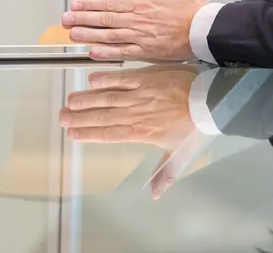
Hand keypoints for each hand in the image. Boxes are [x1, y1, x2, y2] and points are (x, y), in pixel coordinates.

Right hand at [59, 65, 199, 198]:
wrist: (210, 100)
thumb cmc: (195, 127)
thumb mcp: (181, 154)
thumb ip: (165, 173)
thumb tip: (155, 195)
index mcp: (141, 132)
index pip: (109, 134)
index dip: (89, 134)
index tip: (72, 134)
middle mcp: (136, 113)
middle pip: (103, 116)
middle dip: (80, 117)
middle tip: (61, 118)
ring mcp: (141, 94)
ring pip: (108, 97)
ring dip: (87, 99)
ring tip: (70, 101)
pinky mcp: (147, 77)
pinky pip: (123, 77)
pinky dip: (107, 78)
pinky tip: (91, 80)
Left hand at [61, 0, 208, 60]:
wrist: (209, 32)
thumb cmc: (197, 9)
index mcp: (144, 3)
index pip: (111, 3)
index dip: (91, 4)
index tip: (75, 5)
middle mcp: (139, 21)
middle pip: (105, 20)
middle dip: (82, 20)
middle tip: (64, 20)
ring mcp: (142, 38)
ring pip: (109, 36)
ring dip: (89, 36)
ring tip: (72, 35)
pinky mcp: (148, 52)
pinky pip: (123, 53)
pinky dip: (107, 53)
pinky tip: (93, 53)